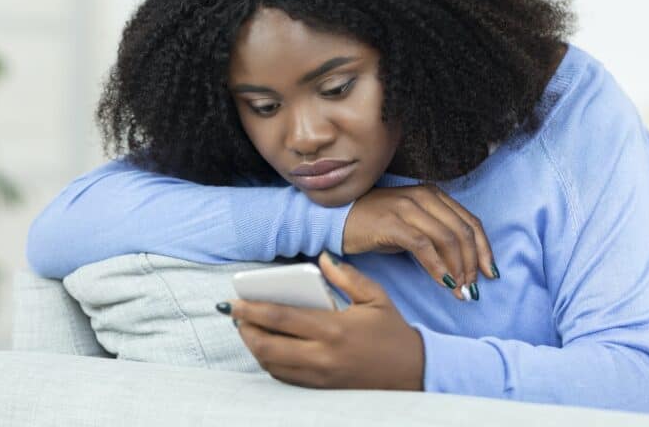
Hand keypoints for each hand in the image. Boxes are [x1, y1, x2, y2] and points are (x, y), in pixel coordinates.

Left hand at [221, 251, 423, 389]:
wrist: (415, 373)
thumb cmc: (393, 333)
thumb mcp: (375, 297)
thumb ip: (346, 276)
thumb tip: (323, 257)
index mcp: (334, 329)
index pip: (280, 318)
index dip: (251, 310)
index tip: (233, 302)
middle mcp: (323, 356)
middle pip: (267, 346)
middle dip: (245, 330)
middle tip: (236, 316)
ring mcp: (320, 377)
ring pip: (272, 365)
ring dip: (254, 347)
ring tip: (248, 328)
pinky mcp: (321, 389)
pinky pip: (285, 378)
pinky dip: (270, 362)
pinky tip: (269, 346)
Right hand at [343, 183, 496, 300]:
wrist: (335, 218)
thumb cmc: (373, 224)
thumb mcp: (410, 225)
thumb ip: (435, 236)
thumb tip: (461, 266)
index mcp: (432, 194)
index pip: (470, 222)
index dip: (484, 250)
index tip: (490, 274)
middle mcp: (423, 196)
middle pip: (463, 232)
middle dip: (472, 264)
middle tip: (472, 289)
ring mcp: (407, 207)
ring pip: (448, 239)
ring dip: (458, 269)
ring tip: (458, 290)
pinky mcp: (392, 222)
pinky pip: (423, 246)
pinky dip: (437, 267)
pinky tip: (441, 282)